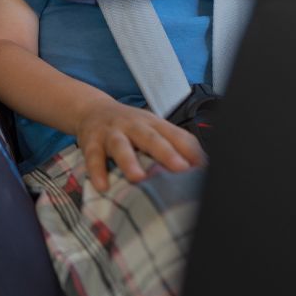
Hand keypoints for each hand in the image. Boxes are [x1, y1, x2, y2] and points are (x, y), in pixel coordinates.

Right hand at [75, 98, 205, 192]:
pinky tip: (102, 186)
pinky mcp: (90, 141)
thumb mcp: (153, 129)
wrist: (91, 109)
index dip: (191, 152)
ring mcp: (111, 133)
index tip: (204, 169)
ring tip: (137, 178)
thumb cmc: (130, 127)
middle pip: (151, 138)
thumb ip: (175, 146)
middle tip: (180, 169)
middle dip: (165, 153)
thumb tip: (203, 169)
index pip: (177, 135)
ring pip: (120, 145)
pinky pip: (93, 156)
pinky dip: (96, 171)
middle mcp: (133, 126)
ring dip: (129, 161)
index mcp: (154, 124)